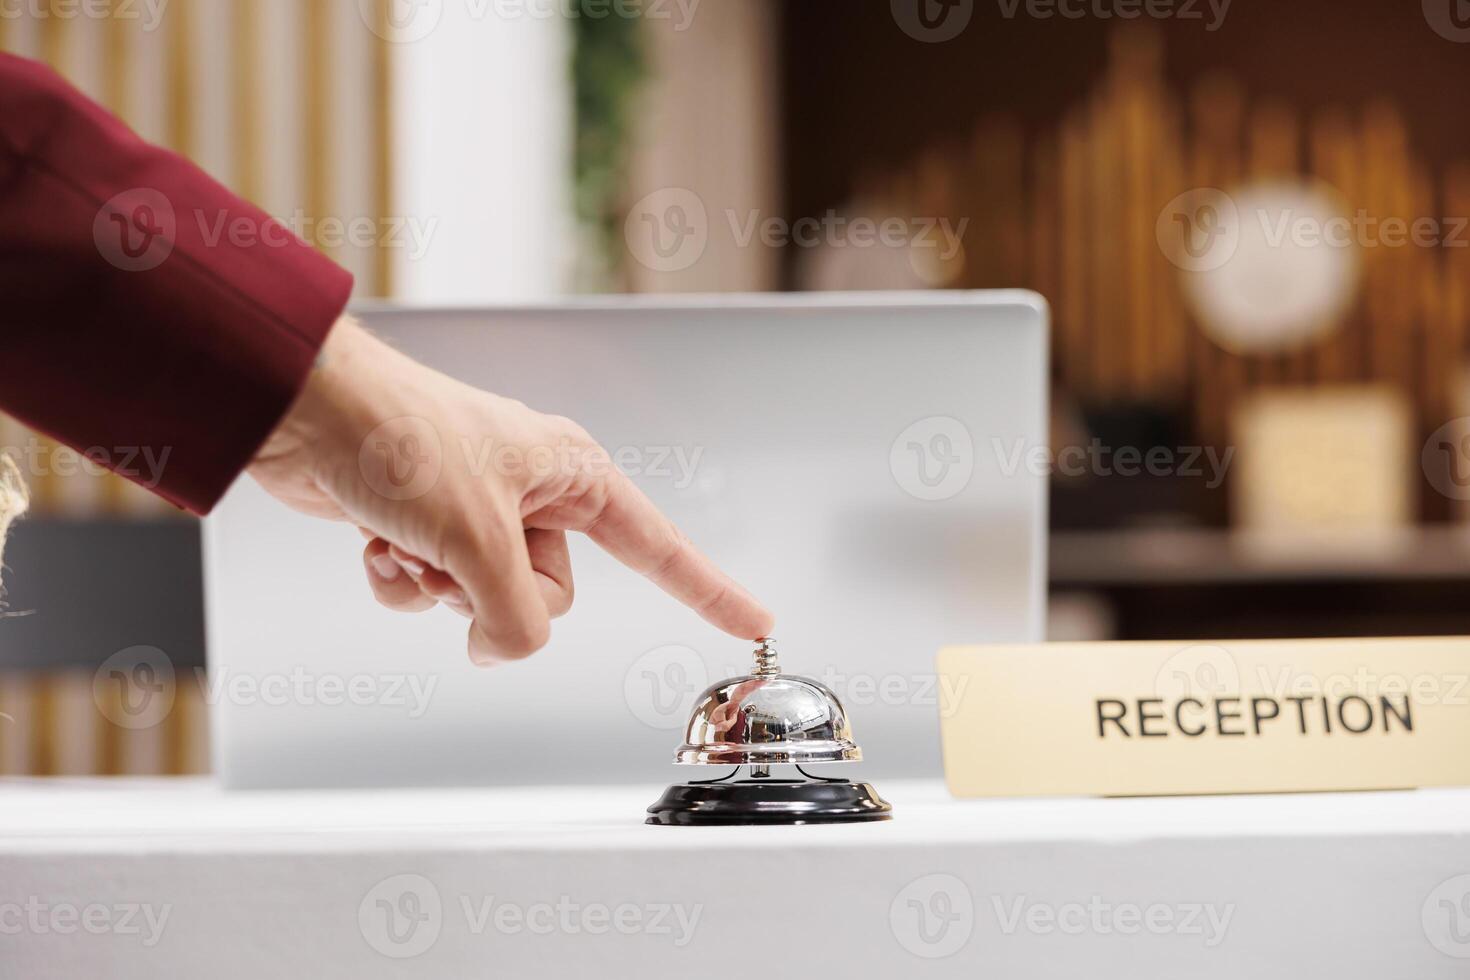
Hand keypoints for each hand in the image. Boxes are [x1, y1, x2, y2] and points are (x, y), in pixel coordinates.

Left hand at [249, 316, 773, 664]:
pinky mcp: (426, 526)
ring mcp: (478, 511)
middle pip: (549, 594)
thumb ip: (515, 616)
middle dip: (493, 595)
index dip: (709, 590)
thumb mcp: (479, 539)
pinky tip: (375, 544)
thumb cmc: (399, 435)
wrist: (301, 408)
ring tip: (408, 542)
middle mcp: (533, 492)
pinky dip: (401, 582)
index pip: (658, 547)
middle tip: (455, 563)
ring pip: (486, 599)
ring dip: (438, 589)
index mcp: (572, 474)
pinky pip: (433, 592)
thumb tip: (502, 649)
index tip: (755, 624)